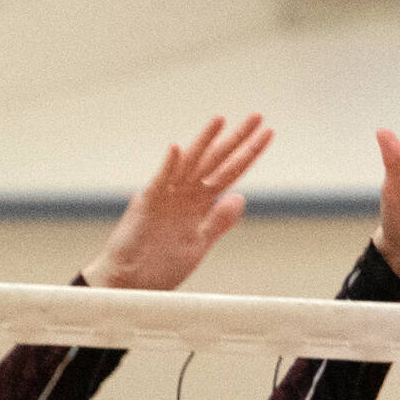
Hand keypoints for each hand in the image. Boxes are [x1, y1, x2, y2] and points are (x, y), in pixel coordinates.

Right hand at [82, 115, 273, 291]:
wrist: (131, 283)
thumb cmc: (160, 264)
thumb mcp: (198, 244)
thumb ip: (218, 221)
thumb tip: (242, 197)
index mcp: (199, 203)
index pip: (230, 173)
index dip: (249, 154)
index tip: (268, 134)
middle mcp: (186, 194)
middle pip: (215, 161)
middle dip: (236, 139)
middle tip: (257, 116)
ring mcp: (167, 196)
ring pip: (189, 165)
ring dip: (203, 143)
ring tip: (220, 121)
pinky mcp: (147, 206)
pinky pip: (159, 183)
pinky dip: (168, 167)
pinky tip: (177, 149)